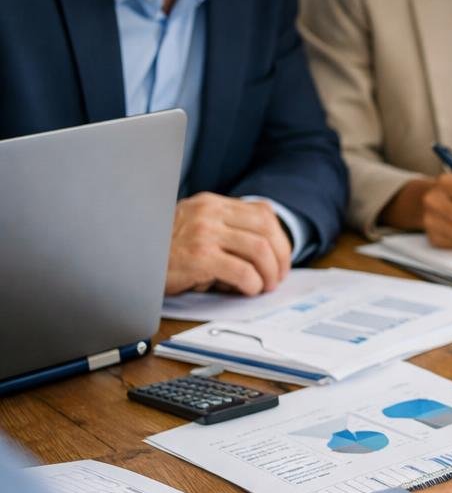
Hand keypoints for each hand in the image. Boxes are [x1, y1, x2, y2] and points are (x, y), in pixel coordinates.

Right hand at [164, 193, 292, 296]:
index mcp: (212, 203)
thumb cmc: (166, 249)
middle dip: (281, 257)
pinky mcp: (198, 257)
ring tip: (265, 286)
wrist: (129, 256)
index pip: (263, 213)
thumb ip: (227, 230)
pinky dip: (252, 283)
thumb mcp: (197, 228)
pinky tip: (248, 289)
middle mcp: (210, 213)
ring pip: (259, 249)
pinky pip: (242, 271)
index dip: (280, 239)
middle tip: (277, 277)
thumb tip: (268, 255)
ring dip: (269, 272)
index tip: (281, 259)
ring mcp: (204, 233)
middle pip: (266, 230)